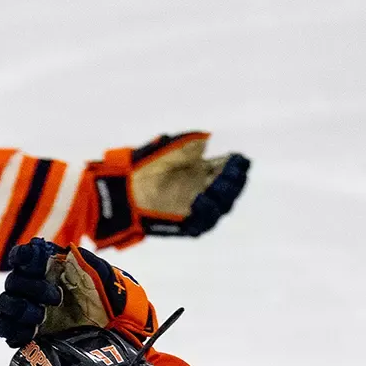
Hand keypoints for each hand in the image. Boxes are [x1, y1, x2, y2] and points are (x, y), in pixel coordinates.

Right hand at [0, 238, 151, 347]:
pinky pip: (6, 331)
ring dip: (19, 309)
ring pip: (5, 306)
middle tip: (56, 298)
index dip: (21, 257)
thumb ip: (82, 259)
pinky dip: (13, 331)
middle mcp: (34, 288)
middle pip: (12, 282)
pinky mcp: (28, 335)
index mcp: (49, 269)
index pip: (23, 257)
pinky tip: (30, 332)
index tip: (28, 261)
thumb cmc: (110, 299)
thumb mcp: (102, 274)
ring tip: (41, 318)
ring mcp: (29, 311)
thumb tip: (63, 250)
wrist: (117, 331)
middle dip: (31, 288)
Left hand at [91, 133, 248, 247]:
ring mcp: (197, 210)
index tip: (239, 158)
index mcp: (205, 172)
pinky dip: (205, 212)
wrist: (126, 187)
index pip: (230, 171)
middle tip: (234, 170)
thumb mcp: (173, 147)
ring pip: (221, 208)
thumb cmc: (148, 164)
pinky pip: (203, 224)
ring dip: (223, 196)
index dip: (237, 166)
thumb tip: (209, 140)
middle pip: (230, 191)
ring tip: (218, 182)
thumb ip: (192, 144)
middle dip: (234, 180)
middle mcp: (205, 191)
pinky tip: (199, 199)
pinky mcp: (187, 225)